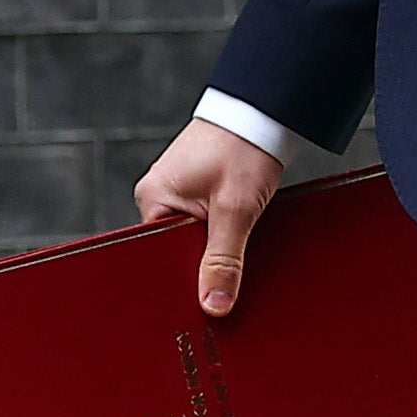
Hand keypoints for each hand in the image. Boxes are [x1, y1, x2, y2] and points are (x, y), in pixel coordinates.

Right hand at [135, 120, 285, 316]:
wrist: (264, 111)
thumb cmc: (243, 147)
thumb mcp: (235, 210)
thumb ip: (223, 260)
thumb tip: (213, 305)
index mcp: (152, 199)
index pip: (158, 256)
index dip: (183, 278)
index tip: (204, 296)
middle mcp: (159, 195)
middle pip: (176, 249)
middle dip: (202, 262)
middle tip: (227, 274)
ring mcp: (178, 190)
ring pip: (194, 238)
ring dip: (216, 245)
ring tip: (236, 244)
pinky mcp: (198, 188)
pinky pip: (205, 222)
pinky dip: (223, 230)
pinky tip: (238, 232)